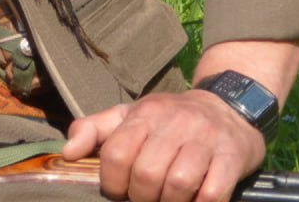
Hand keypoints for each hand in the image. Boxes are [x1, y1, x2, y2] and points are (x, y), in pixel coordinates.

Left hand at [61, 89, 265, 201]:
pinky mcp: (232, 157)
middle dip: (140, 197)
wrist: (228, 107)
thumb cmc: (169, 119)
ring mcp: (205, 140)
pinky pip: (213, 194)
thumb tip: (66, 154)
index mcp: (144, 114)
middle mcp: (174, 123)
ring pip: (178, 184)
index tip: (118, 190)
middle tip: (144, 199)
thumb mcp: (129, 116)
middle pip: (145, 174)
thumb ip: (93, 130)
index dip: (111, 182)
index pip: (116, 153)